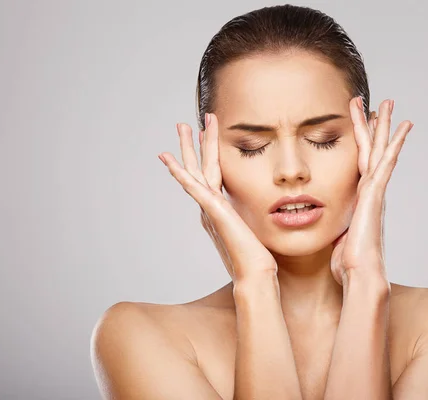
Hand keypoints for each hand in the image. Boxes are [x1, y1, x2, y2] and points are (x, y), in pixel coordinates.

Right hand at [158, 113, 277, 283]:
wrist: (254, 274)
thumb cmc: (257, 257)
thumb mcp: (253, 229)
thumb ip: (248, 219)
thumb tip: (254, 216)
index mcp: (220, 209)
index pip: (212, 174)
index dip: (208, 153)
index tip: (205, 135)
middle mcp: (210, 207)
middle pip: (200, 167)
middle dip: (195, 143)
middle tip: (187, 122)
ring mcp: (209, 209)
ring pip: (196, 170)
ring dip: (188, 147)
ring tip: (183, 126)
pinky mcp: (213, 211)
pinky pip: (193, 187)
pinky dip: (180, 173)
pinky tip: (170, 160)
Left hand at [330, 97, 413, 287]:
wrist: (359, 276)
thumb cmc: (346, 263)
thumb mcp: (333, 236)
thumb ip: (331, 225)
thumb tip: (318, 225)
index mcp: (359, 198)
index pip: (359, 162)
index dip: (359, 141)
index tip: (359, 122)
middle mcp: (369, 191)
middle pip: (372, 150)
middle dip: (373, 125)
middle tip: (378, 103)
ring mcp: (375, 192)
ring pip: (380, 150)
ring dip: (383, 126)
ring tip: (388, 102)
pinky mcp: (376, 195)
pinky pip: (385, 163)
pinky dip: (395, 144)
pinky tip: (401, 127)